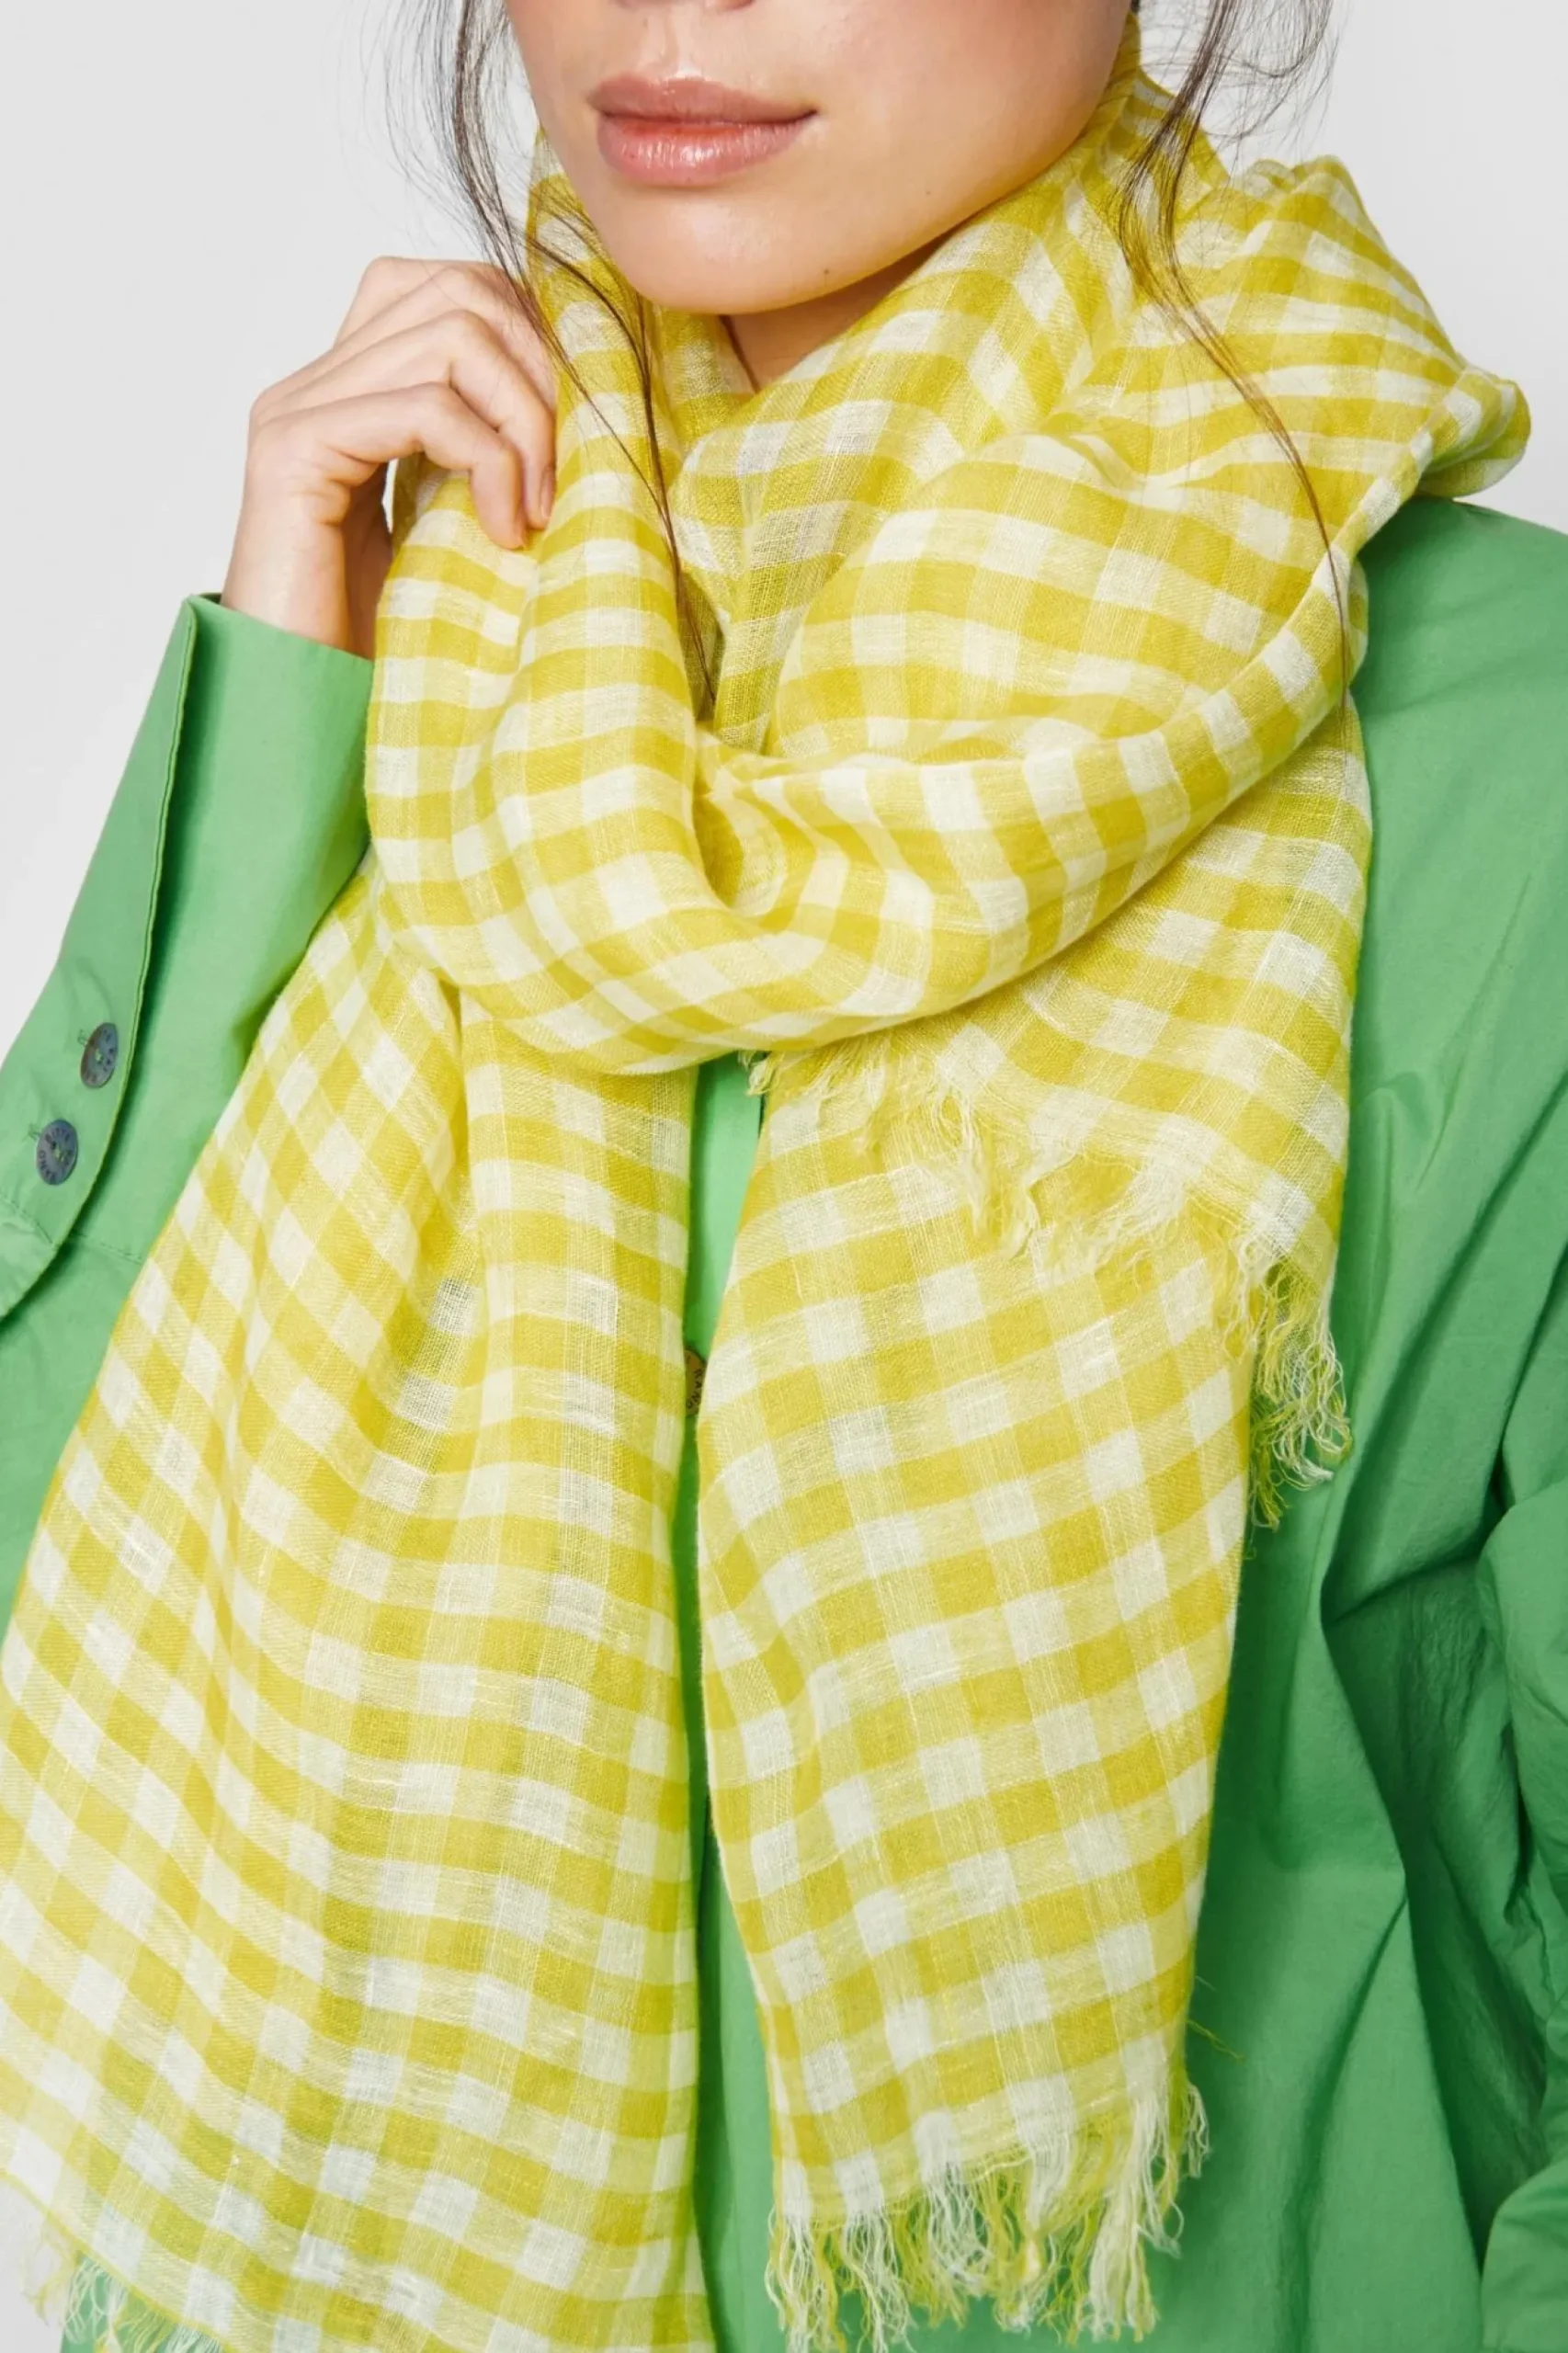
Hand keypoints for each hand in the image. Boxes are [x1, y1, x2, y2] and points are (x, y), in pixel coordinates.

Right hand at [221, 256, 556, 658]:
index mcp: (353, 388)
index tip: (577, 425)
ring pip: (453, 337)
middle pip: (461, 290)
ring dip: (525, 420)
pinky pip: (425, 408)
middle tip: (570, 465)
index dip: (534, 335)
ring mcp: (298, 409)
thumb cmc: (387, 638)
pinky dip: (489, 462)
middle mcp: (316, 380)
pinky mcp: (296, 451)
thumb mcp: (459, 525)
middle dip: (542, 369)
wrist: (305, 713)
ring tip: (539, 508)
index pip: (453, 285)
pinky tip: (504, 531)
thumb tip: (587, 404)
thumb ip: (487, 454)